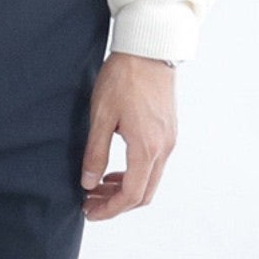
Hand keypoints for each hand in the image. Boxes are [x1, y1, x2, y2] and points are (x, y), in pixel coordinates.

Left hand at [80, 52, 176, 220]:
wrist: (150, 46)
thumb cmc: (124, 77)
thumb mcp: (101, 116)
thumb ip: (95, 154)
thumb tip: (89, 183)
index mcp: (147, 148)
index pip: (130, 196)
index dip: (109, 210)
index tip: (89, 212)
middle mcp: (163, 148)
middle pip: (142, 195)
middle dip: (116, 205)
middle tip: (90, 202)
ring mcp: (169, 140)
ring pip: (149, 182)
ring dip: (124, 191)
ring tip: (98, 187)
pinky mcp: (168, 132)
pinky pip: (153, 166)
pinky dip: (134, 175)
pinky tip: (114, 171)